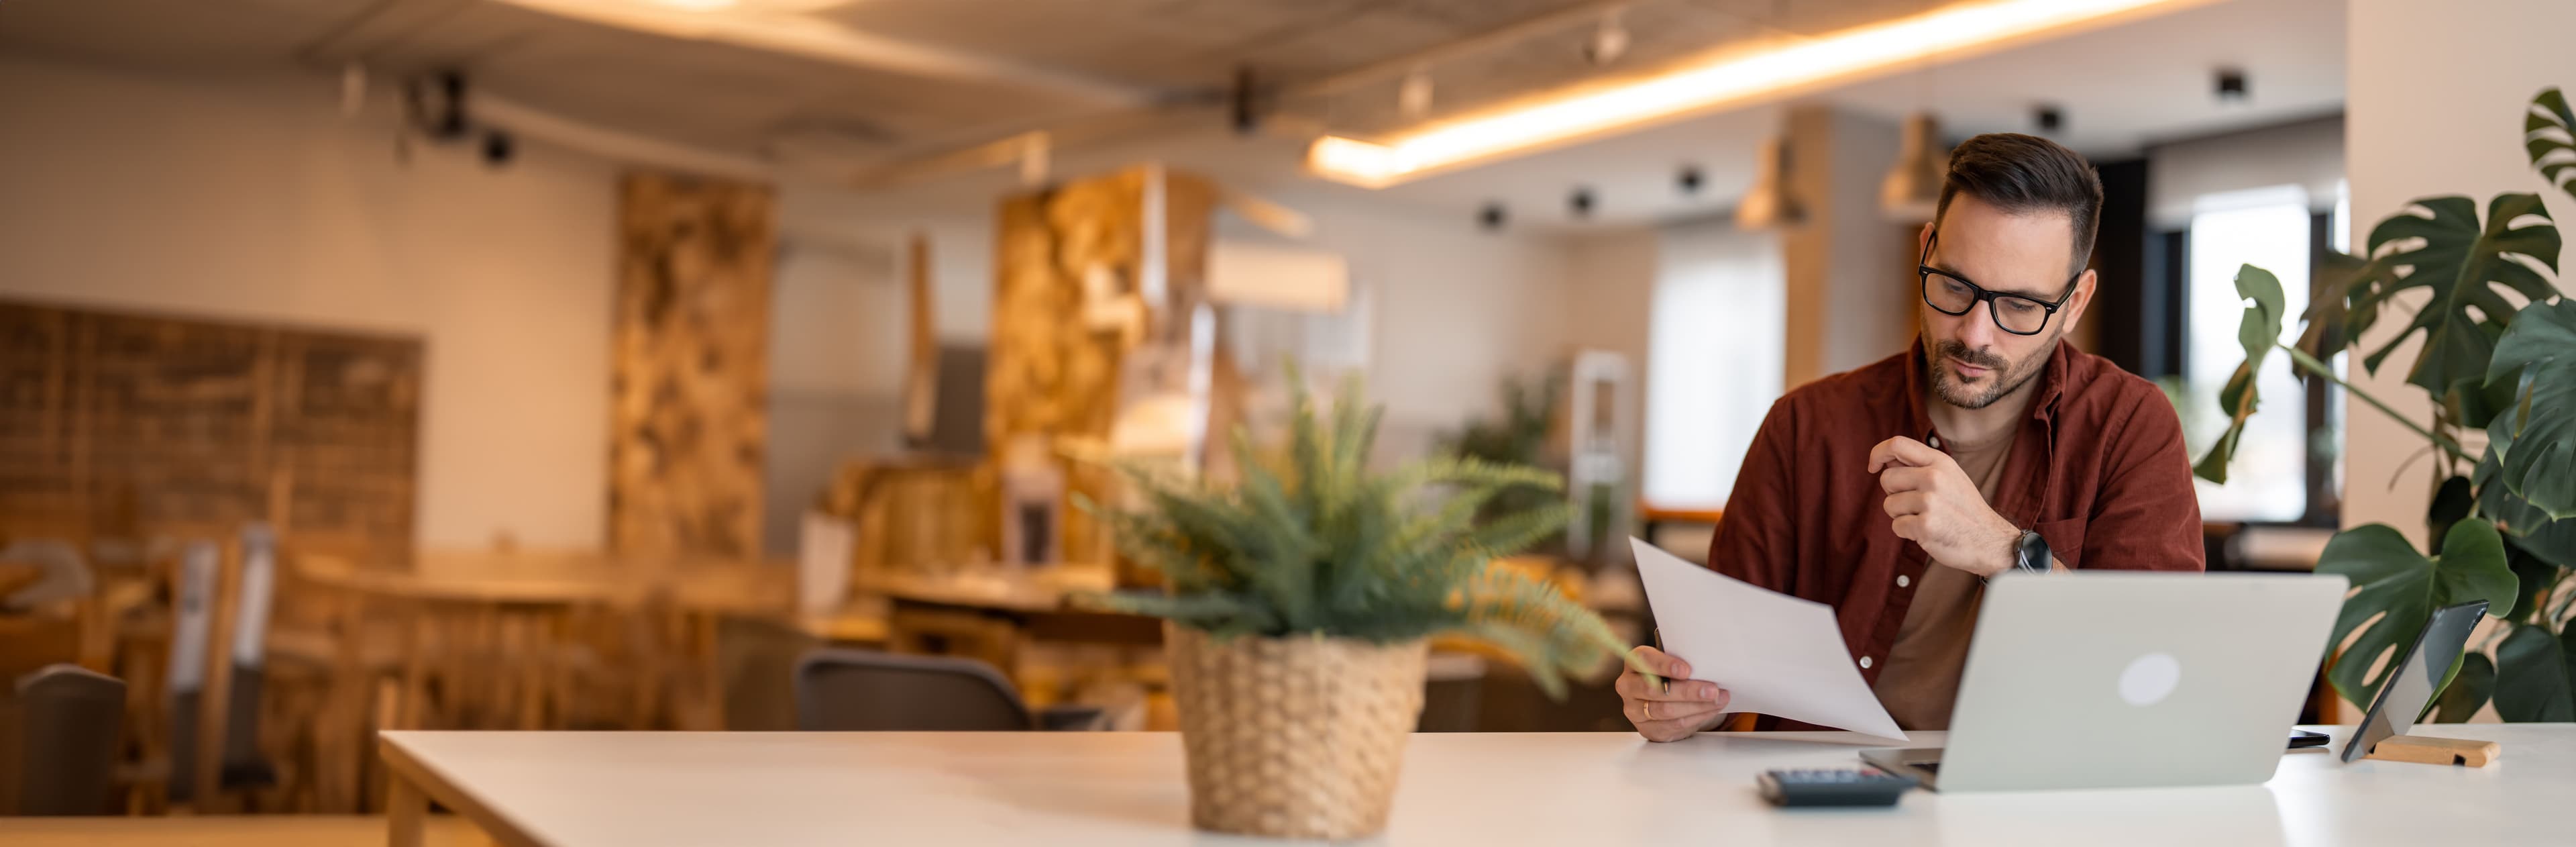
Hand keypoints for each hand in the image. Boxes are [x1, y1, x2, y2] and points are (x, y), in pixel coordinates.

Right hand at [1616, 645, 1731, 741]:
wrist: (1663, 701)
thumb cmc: (1669, 676)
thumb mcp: (1672, 664)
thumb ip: (1682, 664)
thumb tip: (1709, 668)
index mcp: (1634, 663)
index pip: (1644, 660)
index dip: (1665, 665)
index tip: (1687, 670)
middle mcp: (1628, 686)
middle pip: (1654, 690)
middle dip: (1687, 691)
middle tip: (1711, 690)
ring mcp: (1634, 710)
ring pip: (1665, 710)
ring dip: (1696, 706)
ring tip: (1717, 700)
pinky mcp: (1647, 729)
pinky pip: (1673, 725)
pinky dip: (1695, 717)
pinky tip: (1709, 710)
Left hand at [1869, 436, 2018, 577]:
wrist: (1989, 540)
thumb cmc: (1964, 508)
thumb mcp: (1950, 476)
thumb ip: (1920, 466)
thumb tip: (1885, 459)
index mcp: (1940, 462)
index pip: (1897, 444)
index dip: (1878, 453)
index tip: (1873, 467)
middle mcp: (1934, 477)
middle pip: (1887, 478)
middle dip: (1894, 493)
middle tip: (1916, 504)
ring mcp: (1930, 502)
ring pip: (1889, 505)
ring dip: (1901, 515)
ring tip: (1925, 518)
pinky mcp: (1925, 526)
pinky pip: (1896, 526)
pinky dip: (1907, 532)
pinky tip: (1927, 532)